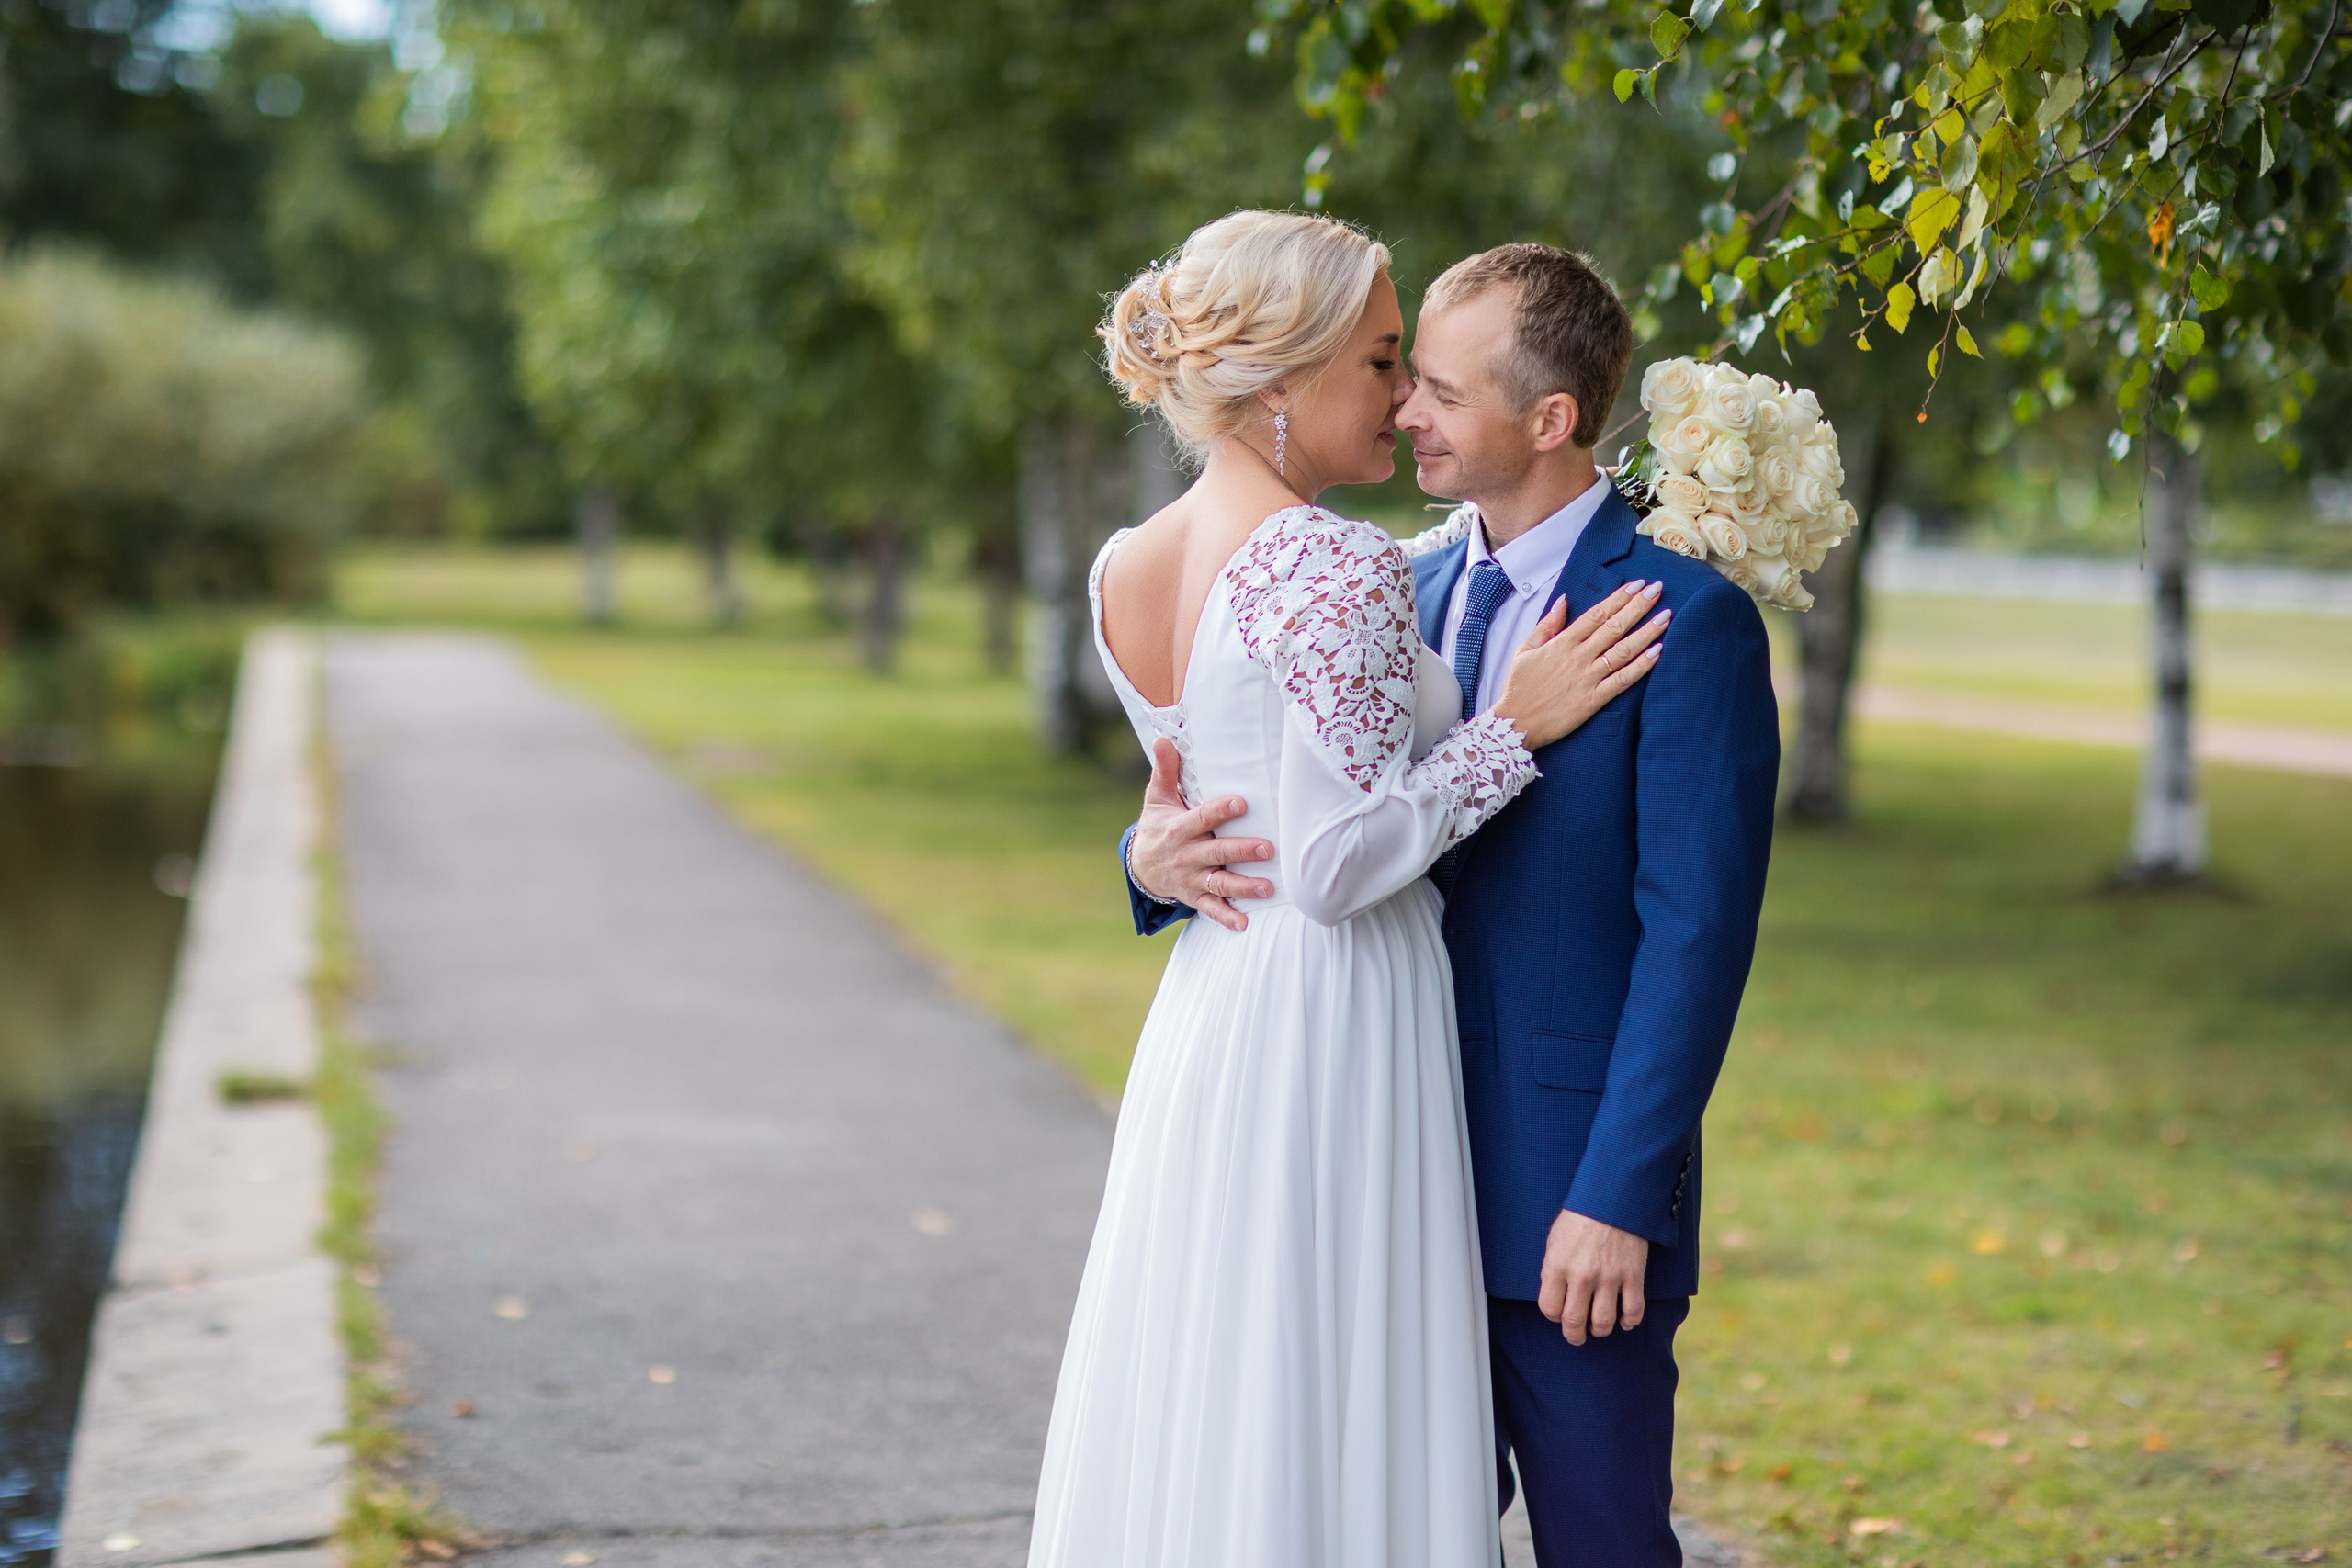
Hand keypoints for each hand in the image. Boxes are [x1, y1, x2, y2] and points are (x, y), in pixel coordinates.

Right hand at [1131, 737, 1274, 932]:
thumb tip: (1163, 738)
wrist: (1140, 866)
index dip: (1219, 811)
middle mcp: (1186, 855)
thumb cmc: (1157, 824)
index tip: (1241, 803)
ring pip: (1219, 883)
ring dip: (1242, 887)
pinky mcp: (1195, 896)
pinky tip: (1245, 923)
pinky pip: (1211, 909)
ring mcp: (1191, 878)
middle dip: (1241, 851)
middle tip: (1268, 848)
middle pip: (1216, 853)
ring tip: (1267, 888)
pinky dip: (1226, 918)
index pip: (1201, 818)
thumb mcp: (1156, 797)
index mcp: (1178, 828)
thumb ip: (1165, 770)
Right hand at [1489, 581, 1669, 750]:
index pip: (1597, 614)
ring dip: (1647, 631)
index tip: (1637, 585)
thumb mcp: (1524, 650)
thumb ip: (1546, 625)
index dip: (1619, 598)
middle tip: (1658, 590)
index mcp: (1562, 643)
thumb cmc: (1518, 688)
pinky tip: (1658, 651)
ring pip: (1623, 650)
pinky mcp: (1593, 700)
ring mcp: (1588, 678)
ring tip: (1665, 616)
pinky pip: (1623, 680)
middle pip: (1615, 626)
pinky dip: (1642, 665)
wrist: (1515, 723)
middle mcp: (1578, 657)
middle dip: (1638, 606)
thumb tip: (1564, 601)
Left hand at [1537, 1209, 1648, 1345]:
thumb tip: (1554, 1295)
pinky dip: (1629, 1322)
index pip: (1549, 1309)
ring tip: (1598, 1328)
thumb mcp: (1555, 1240)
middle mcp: (1582, 1276)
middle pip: (1574, 1322)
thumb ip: (1553, 1269)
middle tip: (1576, 1336)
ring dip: (1599, 1331)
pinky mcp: (1633, 1276)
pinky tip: (1625, 1321)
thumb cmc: (1581, 1217)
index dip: (1553, 1316)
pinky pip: (1633, 1311)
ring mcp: (1609, 1278)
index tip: (1558, 1314)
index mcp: (1558, 1265)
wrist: (1614, 1198)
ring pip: (1603, 1323)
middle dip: (1573, 1335)